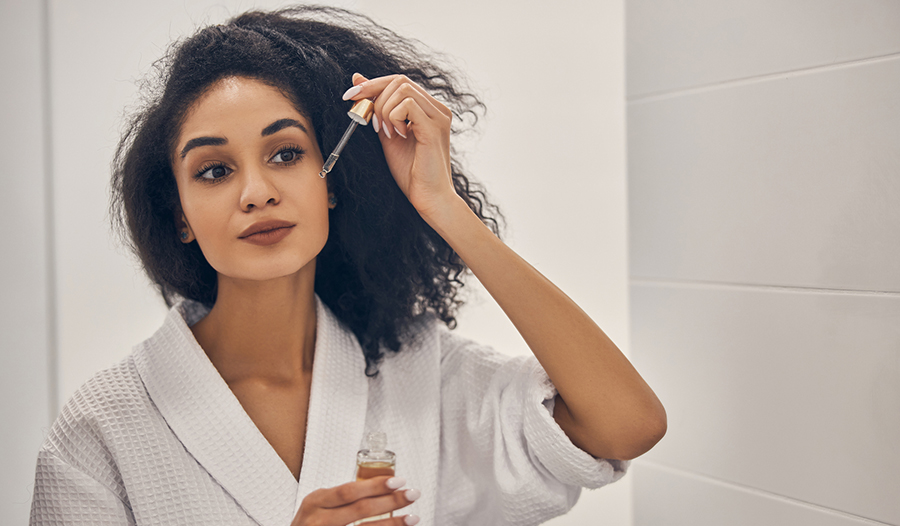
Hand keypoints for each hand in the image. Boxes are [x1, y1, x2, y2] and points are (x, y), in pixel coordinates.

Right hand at [290, 476, 419, 525]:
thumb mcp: (317, 506)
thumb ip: (340, 498)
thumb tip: (380, 487)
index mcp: (315, 502)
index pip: (350, 491)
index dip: (376, 485)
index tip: (399, 481)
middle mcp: (318, 521)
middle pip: (361, 509)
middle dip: (391, 501)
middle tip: (412, 494)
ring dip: (393, 524)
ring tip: (413, 517)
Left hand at [342, 73, 457, 219]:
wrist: (428, 198)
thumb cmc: (411, 172)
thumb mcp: (387, 134)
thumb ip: (376, 109)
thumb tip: (357, 80)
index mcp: (429, 109)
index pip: (399, 81)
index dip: (372, 84)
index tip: (350, 97)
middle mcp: (438, 109)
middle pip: (399, 80)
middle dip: (374, 96)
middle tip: (369, 122)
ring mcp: (438, 116)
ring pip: (402, 89)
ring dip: (384, 109)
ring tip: (388, 133)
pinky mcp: (435, 127)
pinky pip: (407, 105)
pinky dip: (393, 118)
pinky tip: (398, 136)